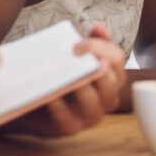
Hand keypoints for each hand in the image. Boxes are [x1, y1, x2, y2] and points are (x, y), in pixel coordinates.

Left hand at [1, 23, 125, 136]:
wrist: (39, 102)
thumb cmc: (65, 75)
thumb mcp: (80, 56)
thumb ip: (92, 41)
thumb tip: (98, 27)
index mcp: (113, 77)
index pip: (117, 58)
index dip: (100, 48)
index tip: (77, 44)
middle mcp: (108, 97)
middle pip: (111, 81)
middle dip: (94, 66)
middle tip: (74, 53)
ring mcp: (91, 115)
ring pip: (93, 101)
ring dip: (81, 87)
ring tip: (69, 76)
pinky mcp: (70, 127)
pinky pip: (66, 117)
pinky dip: (58, 105)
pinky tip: (50, 94)